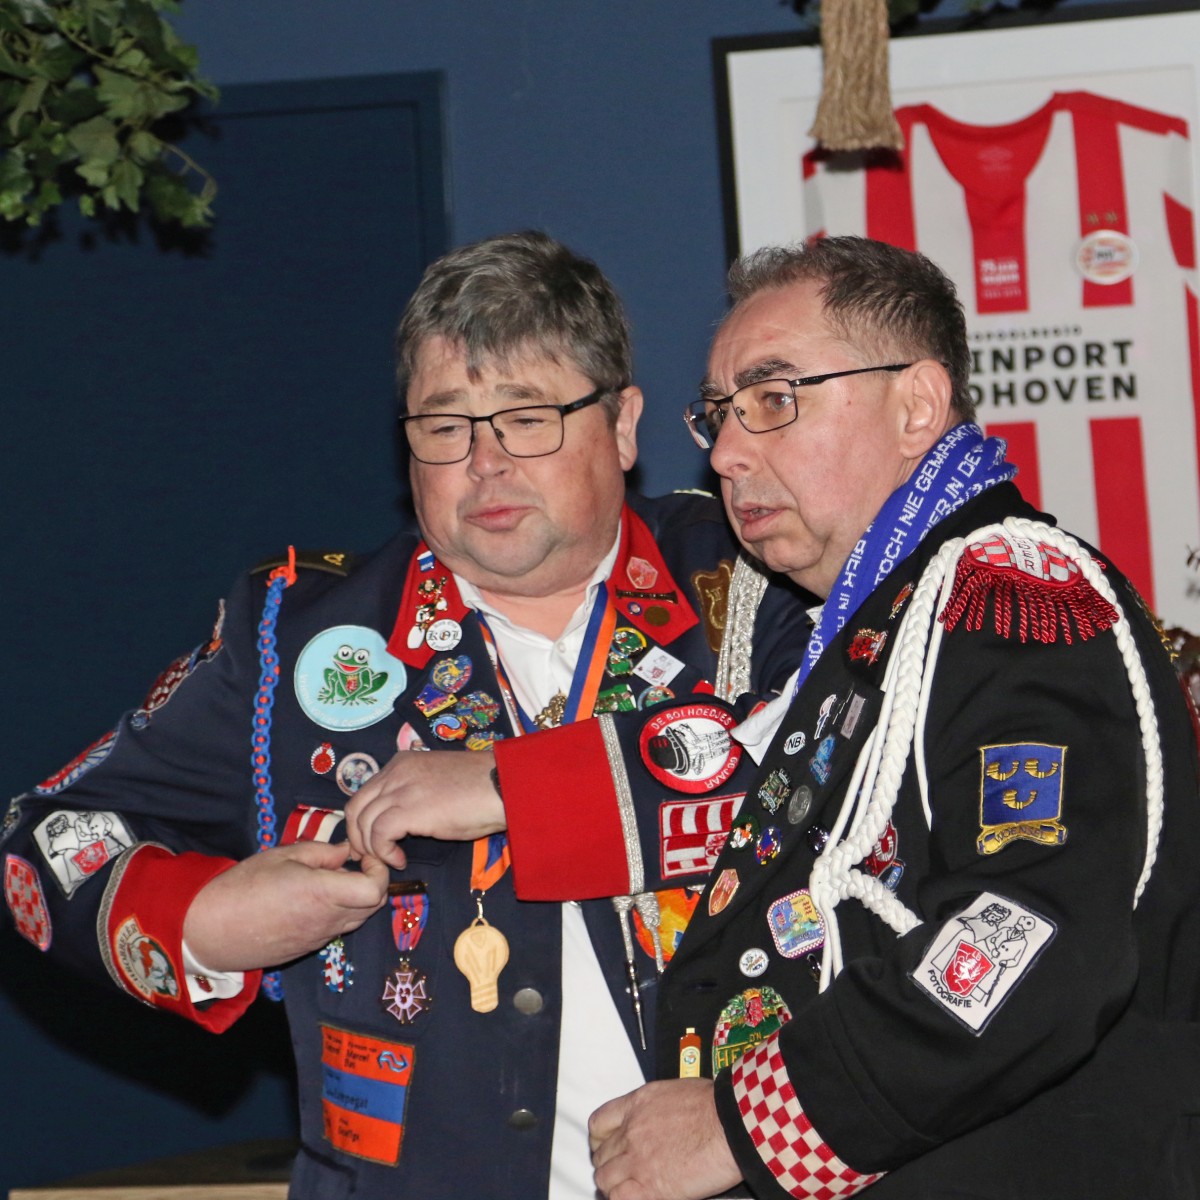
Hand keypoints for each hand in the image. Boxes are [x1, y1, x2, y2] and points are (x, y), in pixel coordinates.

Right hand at [183, 841, 388, 970]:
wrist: (210, 929)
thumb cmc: (243, 885)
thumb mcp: (283, 855)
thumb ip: (321, 853)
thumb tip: (346, 853)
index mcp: (322, 893)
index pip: (376, 890)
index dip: (379, 871)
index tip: (364, 857)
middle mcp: (327, 920)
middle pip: (374, 906)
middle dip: (373, 883)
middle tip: (354, 865)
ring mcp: (318, 938)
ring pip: (358, 919)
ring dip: (358, 899)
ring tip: (333, 880)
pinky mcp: (307, 948)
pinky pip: (337, 930)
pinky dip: (339, 913)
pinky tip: (315, 899)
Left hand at [344, 749, 505, 868]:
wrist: (503, 787)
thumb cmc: (481, 789)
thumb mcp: (437, 785)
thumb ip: (414, 794)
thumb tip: (401, 820)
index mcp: (402, 763)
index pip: (365, 792)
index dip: (363, 821)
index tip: (374, 842)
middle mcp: (395, 772)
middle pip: (356, 807)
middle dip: (358, 837)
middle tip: (373, 857)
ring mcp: (401, 789)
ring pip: (363, 821)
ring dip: (371, 848)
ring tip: (391, 860)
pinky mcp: (409, 809)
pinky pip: (378, 834)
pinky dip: (383, 852)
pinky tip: (400, 860)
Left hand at [590, 1079, 741, 1199]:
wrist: (728, 1125)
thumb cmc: (714, 1107)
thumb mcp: (674, 1093)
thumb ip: (655, 1109)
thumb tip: (656, 1120)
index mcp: (637, 1105)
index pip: (599, 1123)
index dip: (599, 1139)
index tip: (604, 1145)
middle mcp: (631, 1132)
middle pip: (601, 1154)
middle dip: (608, 1163)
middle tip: (619, 1170)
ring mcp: (637, 1160)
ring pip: (604, 1178)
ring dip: (612, 1184)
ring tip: (624, 1187)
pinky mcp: (650, 1187)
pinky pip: (619, 1198)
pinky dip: (621, 1198)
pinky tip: (633, 1196)